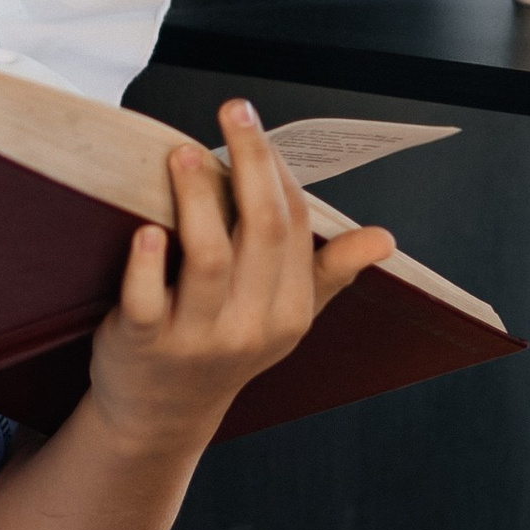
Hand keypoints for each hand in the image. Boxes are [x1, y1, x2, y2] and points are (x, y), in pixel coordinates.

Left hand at [81, 99, 392, 455]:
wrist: (161, 417)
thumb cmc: (222, 349)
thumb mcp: (282, 318)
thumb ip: (328, 273)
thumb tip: (384, 239)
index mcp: (290, 310)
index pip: (295, 226)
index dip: (276, 170)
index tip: (252, 123)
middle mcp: (252, 324)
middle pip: (263, 231)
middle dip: (250, 163)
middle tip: (232, 111)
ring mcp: (198, 337)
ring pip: (208, 257)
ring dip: (198, 199)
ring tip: (184, 154)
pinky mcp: (144, 345)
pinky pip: (147, 299)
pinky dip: (147, 262)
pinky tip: (145, 227)